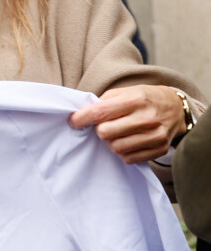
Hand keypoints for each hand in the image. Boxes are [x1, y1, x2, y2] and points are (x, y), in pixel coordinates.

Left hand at [68, 85, 185, 163]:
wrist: (175, 109)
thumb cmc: (144, 99)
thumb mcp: (125, 92)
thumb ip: (104, 102)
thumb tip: (82, 114)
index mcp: (135, 100)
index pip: (100, 112)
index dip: (81, 118)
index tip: (73, 121)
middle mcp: (147, 118)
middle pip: (105, 133)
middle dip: (100, 130)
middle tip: (104, 126)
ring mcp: (154, 135)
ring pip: (116, 148)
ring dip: (111, 142)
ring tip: (118, 133)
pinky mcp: (159, 149)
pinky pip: (128, 158)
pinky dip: (123, 152)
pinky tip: (128, 141)